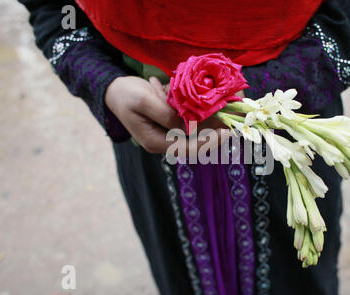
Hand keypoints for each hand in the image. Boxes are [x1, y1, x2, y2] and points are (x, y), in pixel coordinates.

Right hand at [105, 76, 232, 154]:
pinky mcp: (170, 123)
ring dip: (211, 121)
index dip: (209, 142)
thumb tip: (189, 127)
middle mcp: (163, 141)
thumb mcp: (145, 101)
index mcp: (155, 142)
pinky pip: (189, 121)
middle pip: (195, 142)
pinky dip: (199, 113)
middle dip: (215, 131)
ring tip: (229, 111)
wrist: (114, 90)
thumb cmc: (126, 95)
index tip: (227, 132)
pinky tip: (208, 102)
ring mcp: (167, 133)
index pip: (188, 149)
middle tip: (234, 121)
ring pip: (195, 131)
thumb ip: (166, 115)